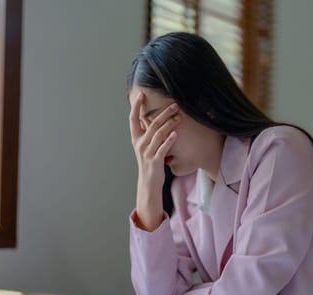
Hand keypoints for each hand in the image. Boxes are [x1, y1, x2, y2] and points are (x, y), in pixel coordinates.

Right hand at [129, 93, 179, 230]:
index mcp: (136, 139)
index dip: (136, 106)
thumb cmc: (149, 162)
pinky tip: (175, 134)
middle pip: (151, 124)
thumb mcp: (144, 146)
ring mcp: (147, 153)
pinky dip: (169, 141)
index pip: (133, 119)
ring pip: (158, 134)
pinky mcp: (155, 161)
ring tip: (180, 117)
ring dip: (170, 124)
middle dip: (164, 113)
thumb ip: (146, 133)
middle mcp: (140, 144)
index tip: (141, 95)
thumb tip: (149, 118)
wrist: (148, 182)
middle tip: (175, 105)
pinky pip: (162, 148)